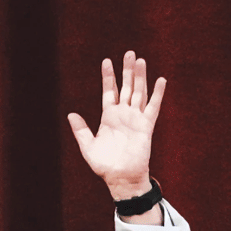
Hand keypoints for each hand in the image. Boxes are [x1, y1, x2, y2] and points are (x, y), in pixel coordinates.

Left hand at [68, 51, 165, 200]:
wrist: (121, 178)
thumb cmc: (104, 165)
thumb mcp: (88, 147)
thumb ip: (81, 130)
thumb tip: (71, 114)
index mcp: (109, 117)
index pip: (109, 91)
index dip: (108, 77)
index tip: (106, 61)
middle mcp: (123, 114)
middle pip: (126, 87)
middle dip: (127, 71)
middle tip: (129, 53)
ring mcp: (135, 119)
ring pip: (139, 92)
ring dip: (140, 77)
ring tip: (140, 60)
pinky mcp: (146, 126)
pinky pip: (153, 107)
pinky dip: (157, 94)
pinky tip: (160, 80)